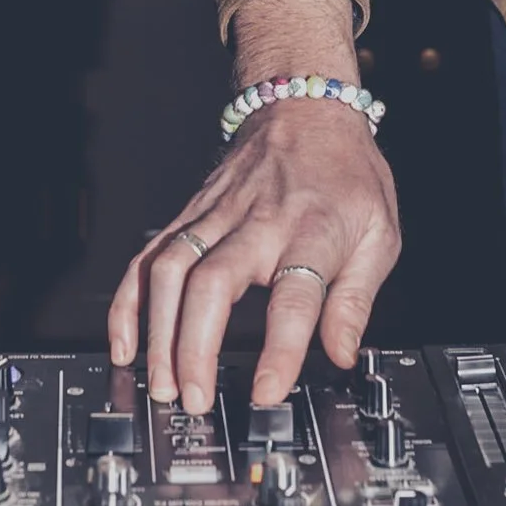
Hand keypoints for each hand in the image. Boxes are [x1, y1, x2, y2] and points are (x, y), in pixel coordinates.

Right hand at [108, 0, 399, 413]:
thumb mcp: (380, 231)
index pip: (295, 293)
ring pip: (171, 268)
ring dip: (158, 330)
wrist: (306, 108)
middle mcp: (258, 220)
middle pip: (214, 282)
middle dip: (195, 346)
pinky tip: (126, 341)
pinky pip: (148, 255)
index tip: (266, 391)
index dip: (281, 347)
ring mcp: (216, 214)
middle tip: (195, 397)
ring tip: (160, 382)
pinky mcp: (189, 213)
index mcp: (314, 228)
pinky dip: (129, 300)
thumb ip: (358, 298)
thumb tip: (343, 354)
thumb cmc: (346, 174)